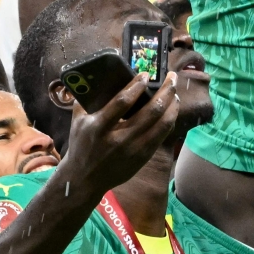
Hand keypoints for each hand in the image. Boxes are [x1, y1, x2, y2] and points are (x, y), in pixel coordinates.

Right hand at [65, 72, 180, 200]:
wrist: (85, 180)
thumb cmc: (81, 146)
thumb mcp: (78, 121)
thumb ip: (85, 99)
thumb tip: (96, 77)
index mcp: (99, 127)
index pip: (122, 102)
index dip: (136, 86)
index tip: (145, 74)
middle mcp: (119, 139)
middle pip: (150, 111)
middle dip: (165, 91)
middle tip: (172, 77)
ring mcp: (134, 150)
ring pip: (162, 124)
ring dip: (172, 105)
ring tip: (174, 92)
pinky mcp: (143, 158)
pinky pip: (162, 136)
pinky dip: (169, 120)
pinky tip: (171, 110)